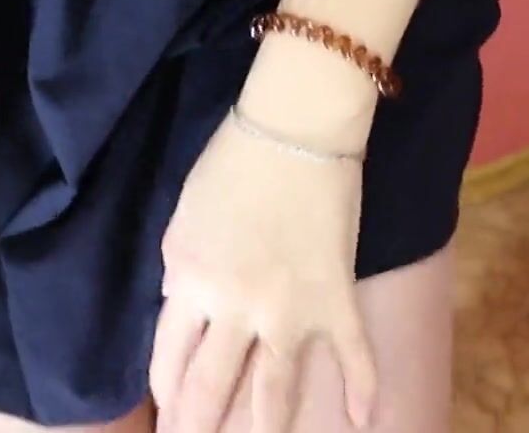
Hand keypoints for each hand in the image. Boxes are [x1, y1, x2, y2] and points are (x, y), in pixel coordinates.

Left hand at [150, 84, 377, 432]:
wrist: (298, 126)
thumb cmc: (234, 161)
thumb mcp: (184, 218)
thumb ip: (182, 270)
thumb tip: (182, 306)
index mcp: (189, 281)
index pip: (168, 357)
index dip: (166, 392)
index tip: (168, 416)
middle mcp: (233, 307)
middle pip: (210, 388)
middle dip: (197, 427)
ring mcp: (287, 309)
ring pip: (273, 391)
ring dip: (266, 431)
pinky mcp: (334, 297)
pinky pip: (351, 354)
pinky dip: (361, 390)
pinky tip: (362, 422)